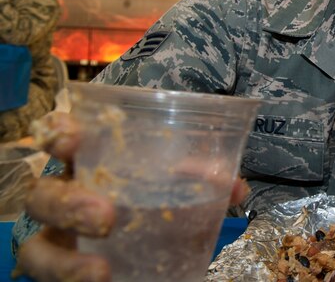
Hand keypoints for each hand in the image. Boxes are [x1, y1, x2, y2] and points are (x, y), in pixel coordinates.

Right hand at [15, 112, 249, 281]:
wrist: (156, 251)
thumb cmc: (163, 200)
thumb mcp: (184, 185)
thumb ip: (207, 181)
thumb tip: (234, 186)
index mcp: (92, 161)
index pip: (61, 137)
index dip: (57, 132)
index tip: (71, 139)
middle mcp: (66, 196)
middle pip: (42, 195)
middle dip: (66, 204)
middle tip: (105, 218)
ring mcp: (58, 237)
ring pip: (35, 247)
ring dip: (63, 261)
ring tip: (99, 272)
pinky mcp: (63, 267)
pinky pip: (51, 277)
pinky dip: (70, 280)